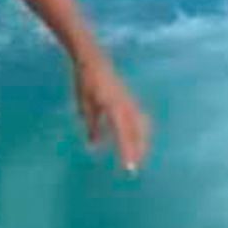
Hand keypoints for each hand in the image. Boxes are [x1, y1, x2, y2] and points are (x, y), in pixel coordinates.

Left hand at [72, 57, 151, 173]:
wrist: (93, 58)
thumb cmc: (85, 81)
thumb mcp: (85, 104)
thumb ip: (92, 125)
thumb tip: (94, 146)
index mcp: (114, 106)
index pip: (124, 135)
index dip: (127, 152)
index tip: (129, 168)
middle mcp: (126, 105)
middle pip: (138, 132)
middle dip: (138, 150)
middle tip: (134, 168)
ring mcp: (130, 100)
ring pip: (142, 125)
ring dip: (141, 141)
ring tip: (138, 156)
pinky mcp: (129, 98)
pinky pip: (140, 117)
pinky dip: (140, 130)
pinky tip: (136, 138)